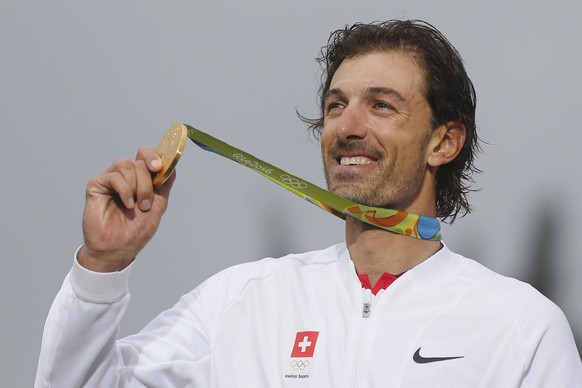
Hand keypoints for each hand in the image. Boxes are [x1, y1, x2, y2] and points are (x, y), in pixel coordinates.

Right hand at [78, 146, 174, 271]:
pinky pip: (114, 176)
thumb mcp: (158, 204)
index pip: (145, 154)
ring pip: (127, 165)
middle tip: (146, 204)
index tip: (159, 167)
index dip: (153, 155)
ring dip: (137, 187)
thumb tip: (171, 164)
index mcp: (139, 178)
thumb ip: (164, 183)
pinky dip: (124, 190)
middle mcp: (125, 175)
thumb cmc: (136, 229)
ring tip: (136, 206)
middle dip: (147, 183)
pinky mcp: (96, 185)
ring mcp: (110, 179)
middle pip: (139, 161)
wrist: (118, 248)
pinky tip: (127, 205)